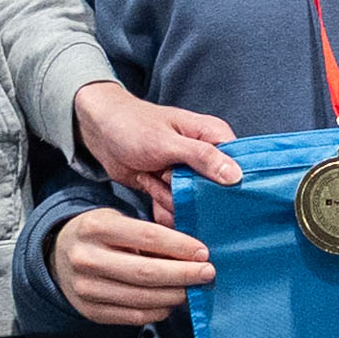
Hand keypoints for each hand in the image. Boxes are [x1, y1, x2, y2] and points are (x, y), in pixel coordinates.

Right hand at [53, 200, 223, 328]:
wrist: (59, 255)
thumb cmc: (100, 234)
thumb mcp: (118, 220)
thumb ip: (149, 232)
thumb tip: (193, 252)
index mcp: (96, 227)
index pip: (147, 237)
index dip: (179, 246)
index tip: (203, 253)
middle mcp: (87, 258)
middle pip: (145, 273)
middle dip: (183, 275)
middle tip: (207, 274)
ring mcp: (86, 288)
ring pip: (141, 298)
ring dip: (175, 295)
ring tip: (193, 289)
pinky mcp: (90, 311)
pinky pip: (133, 317)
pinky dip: (158, 311)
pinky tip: (171, 302)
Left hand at [70, 81, 243, 216]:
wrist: (100, 132)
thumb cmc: (133, 125)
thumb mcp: (167, 142)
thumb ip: (203, 157)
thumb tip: (236, 176)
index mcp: (214, 138)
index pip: (238, 168)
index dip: (225, 184)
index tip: (199, 185)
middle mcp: (207, 158)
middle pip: (214, 194)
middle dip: (186, 194)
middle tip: (163, 175)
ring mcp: (190, 176)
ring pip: (193, 206)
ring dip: (167, 198)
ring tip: (150, 175)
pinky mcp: (173, 190)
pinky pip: (176, 211)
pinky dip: (159, 205)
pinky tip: (146, 184)